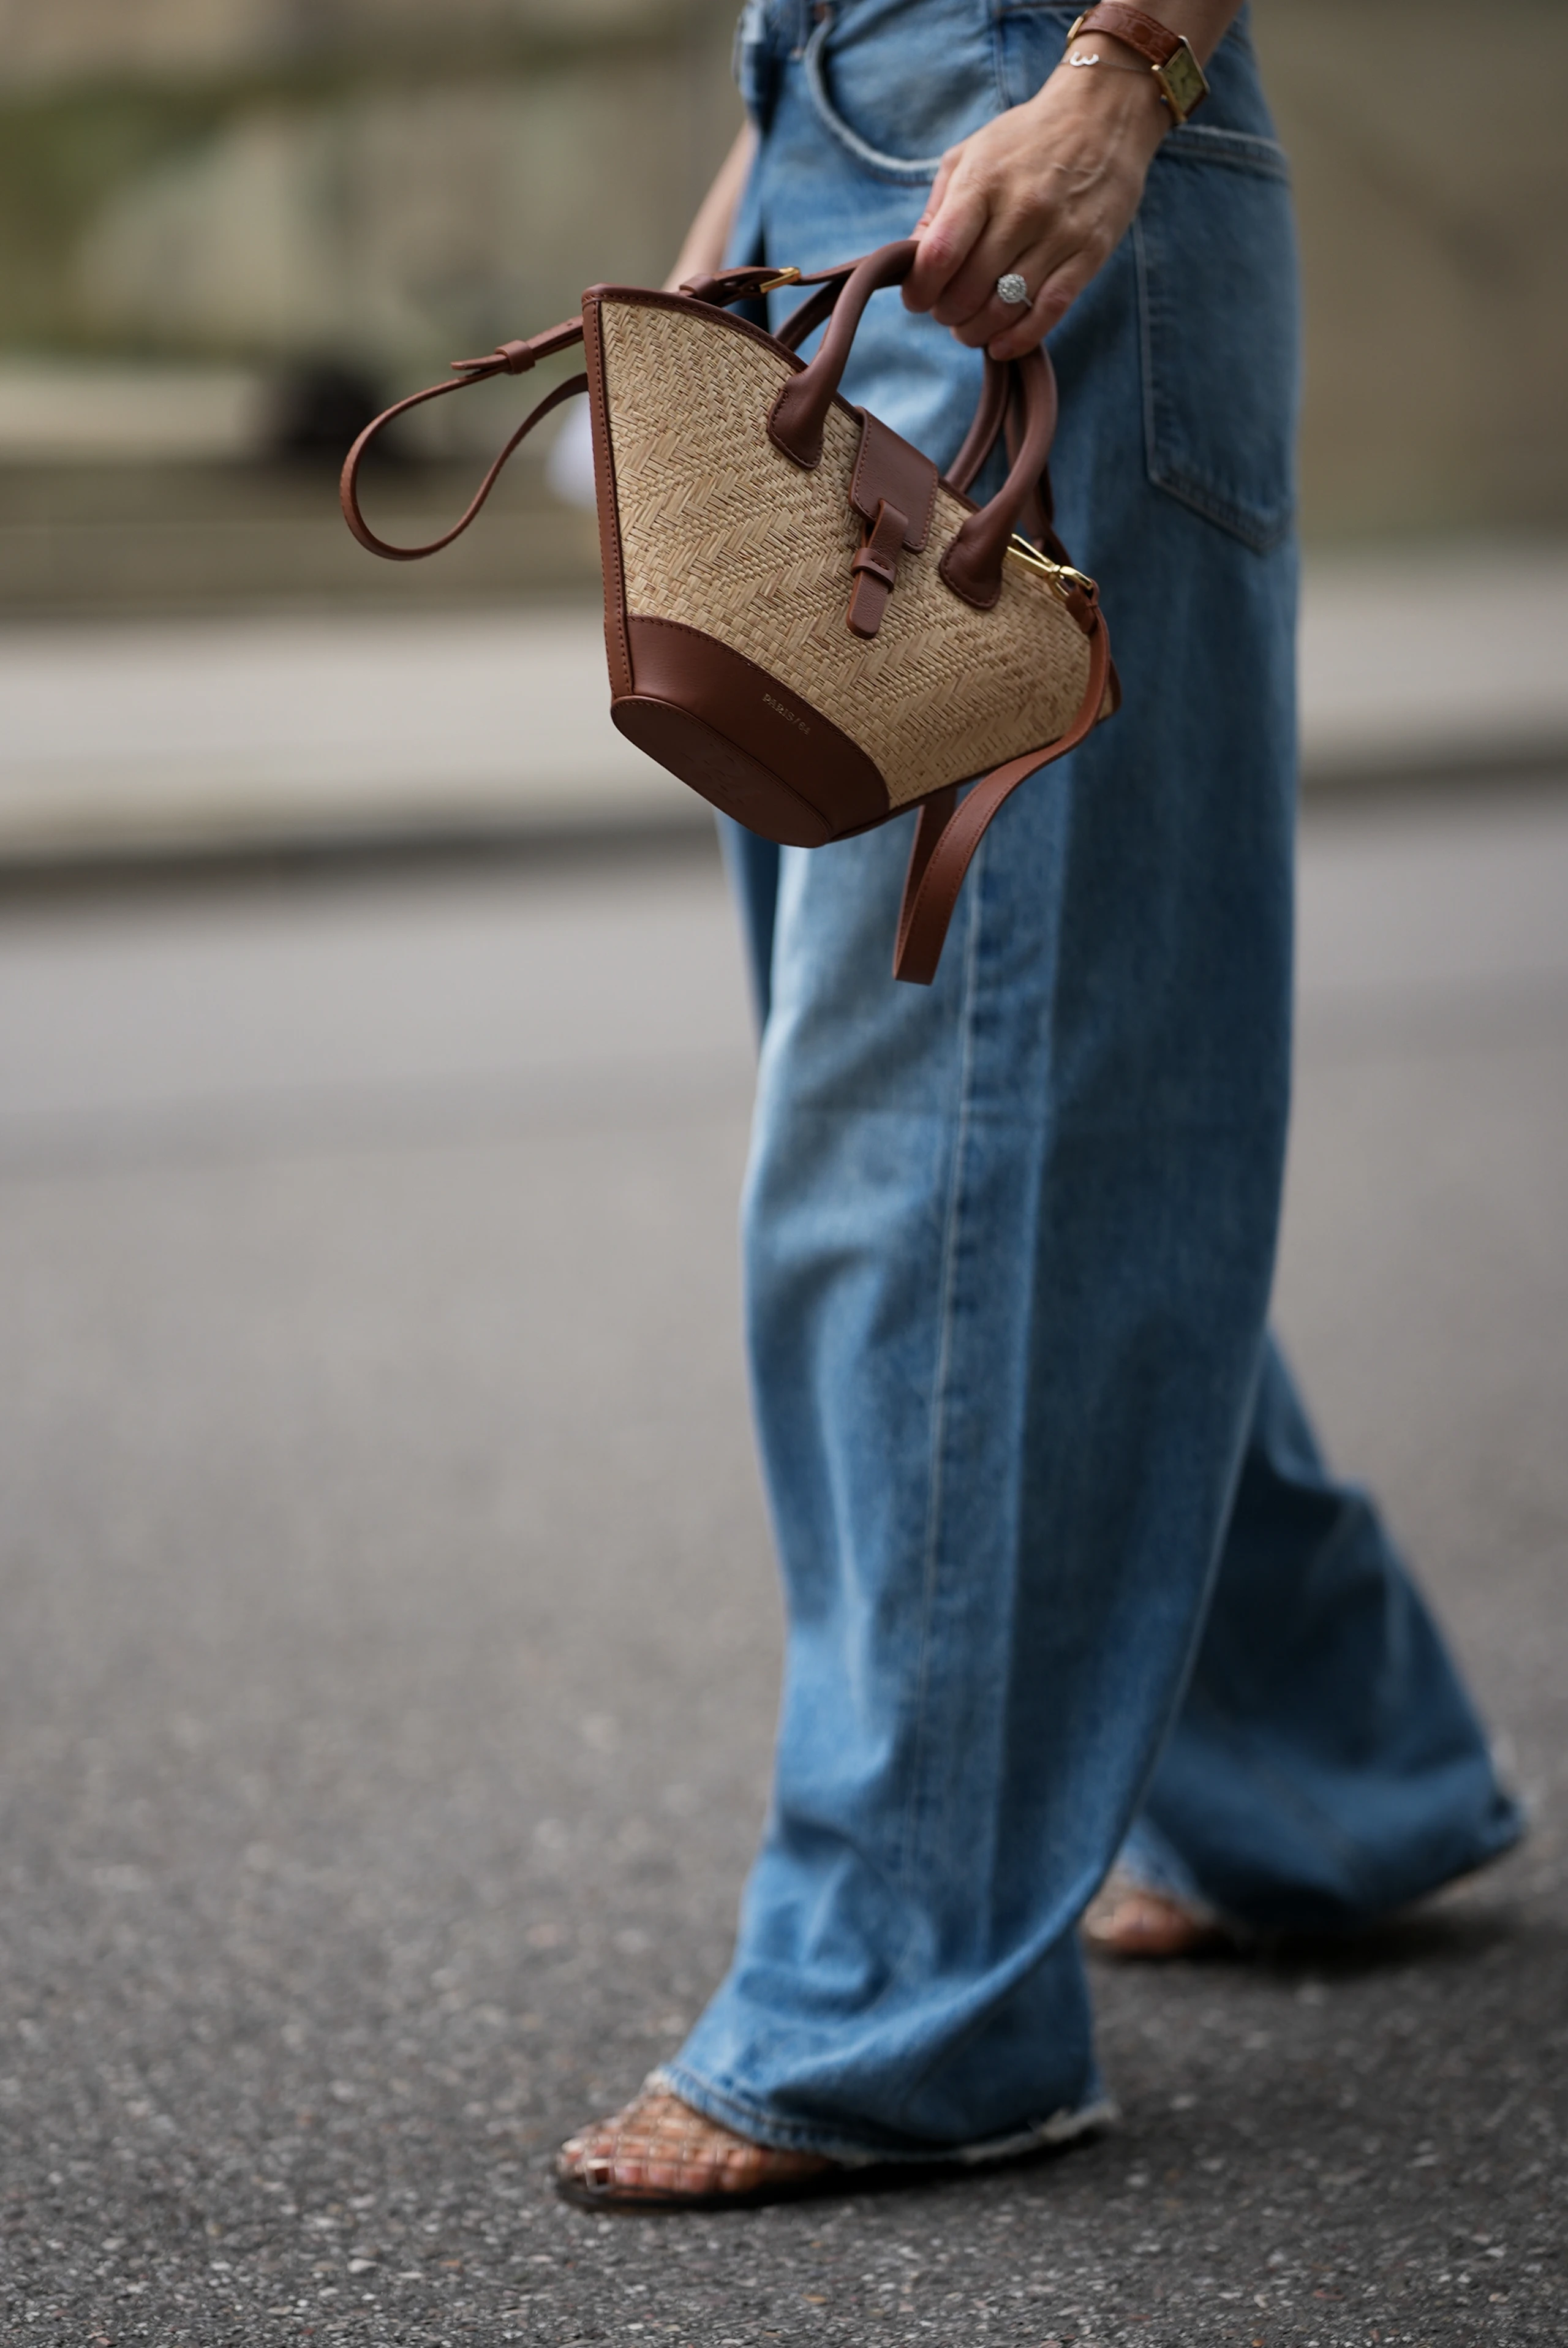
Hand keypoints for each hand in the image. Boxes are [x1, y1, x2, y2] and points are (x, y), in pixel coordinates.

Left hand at [903, 47, 1167, 360]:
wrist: (1103, 113)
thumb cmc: (1025, 139)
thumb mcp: (971, 156)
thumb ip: (939, 209)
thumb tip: (912, 262)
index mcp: (983, 182)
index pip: (939, 254)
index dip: (919, 290)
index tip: (917, 298)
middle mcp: (1021, 209)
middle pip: (968, 291)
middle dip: (946, 313)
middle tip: (946, 311)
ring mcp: (1058, 234)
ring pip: (1005, 309)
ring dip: (977, 331)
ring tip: (970, 327)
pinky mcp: (1089, 254)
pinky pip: (1048, 312)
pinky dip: (1018, 339)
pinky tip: (1001, 344)